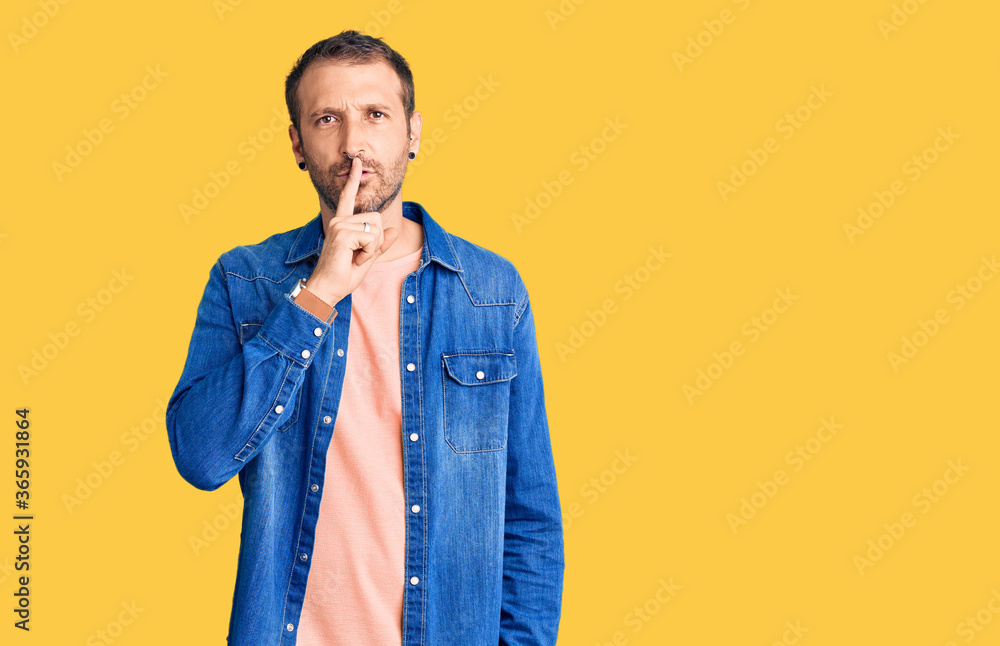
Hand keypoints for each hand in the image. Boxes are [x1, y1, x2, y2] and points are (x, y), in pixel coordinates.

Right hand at [305, 156, 399, 303]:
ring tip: (355, 258)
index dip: (353, 180)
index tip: (357, 162)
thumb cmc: (343, 275)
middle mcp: (338, 220)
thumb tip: (394, 231)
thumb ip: (379, 244)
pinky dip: (368, 252)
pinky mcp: (342, 233)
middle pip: (376, 218)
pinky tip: (354, 259)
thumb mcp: (367, 258)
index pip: (348, 197)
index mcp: (342, 224)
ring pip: (375, 229)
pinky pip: (371, 238)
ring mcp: (339, 225)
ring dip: (371, 248)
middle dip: (375, 241)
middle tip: (359, 256)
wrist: (327, 289)